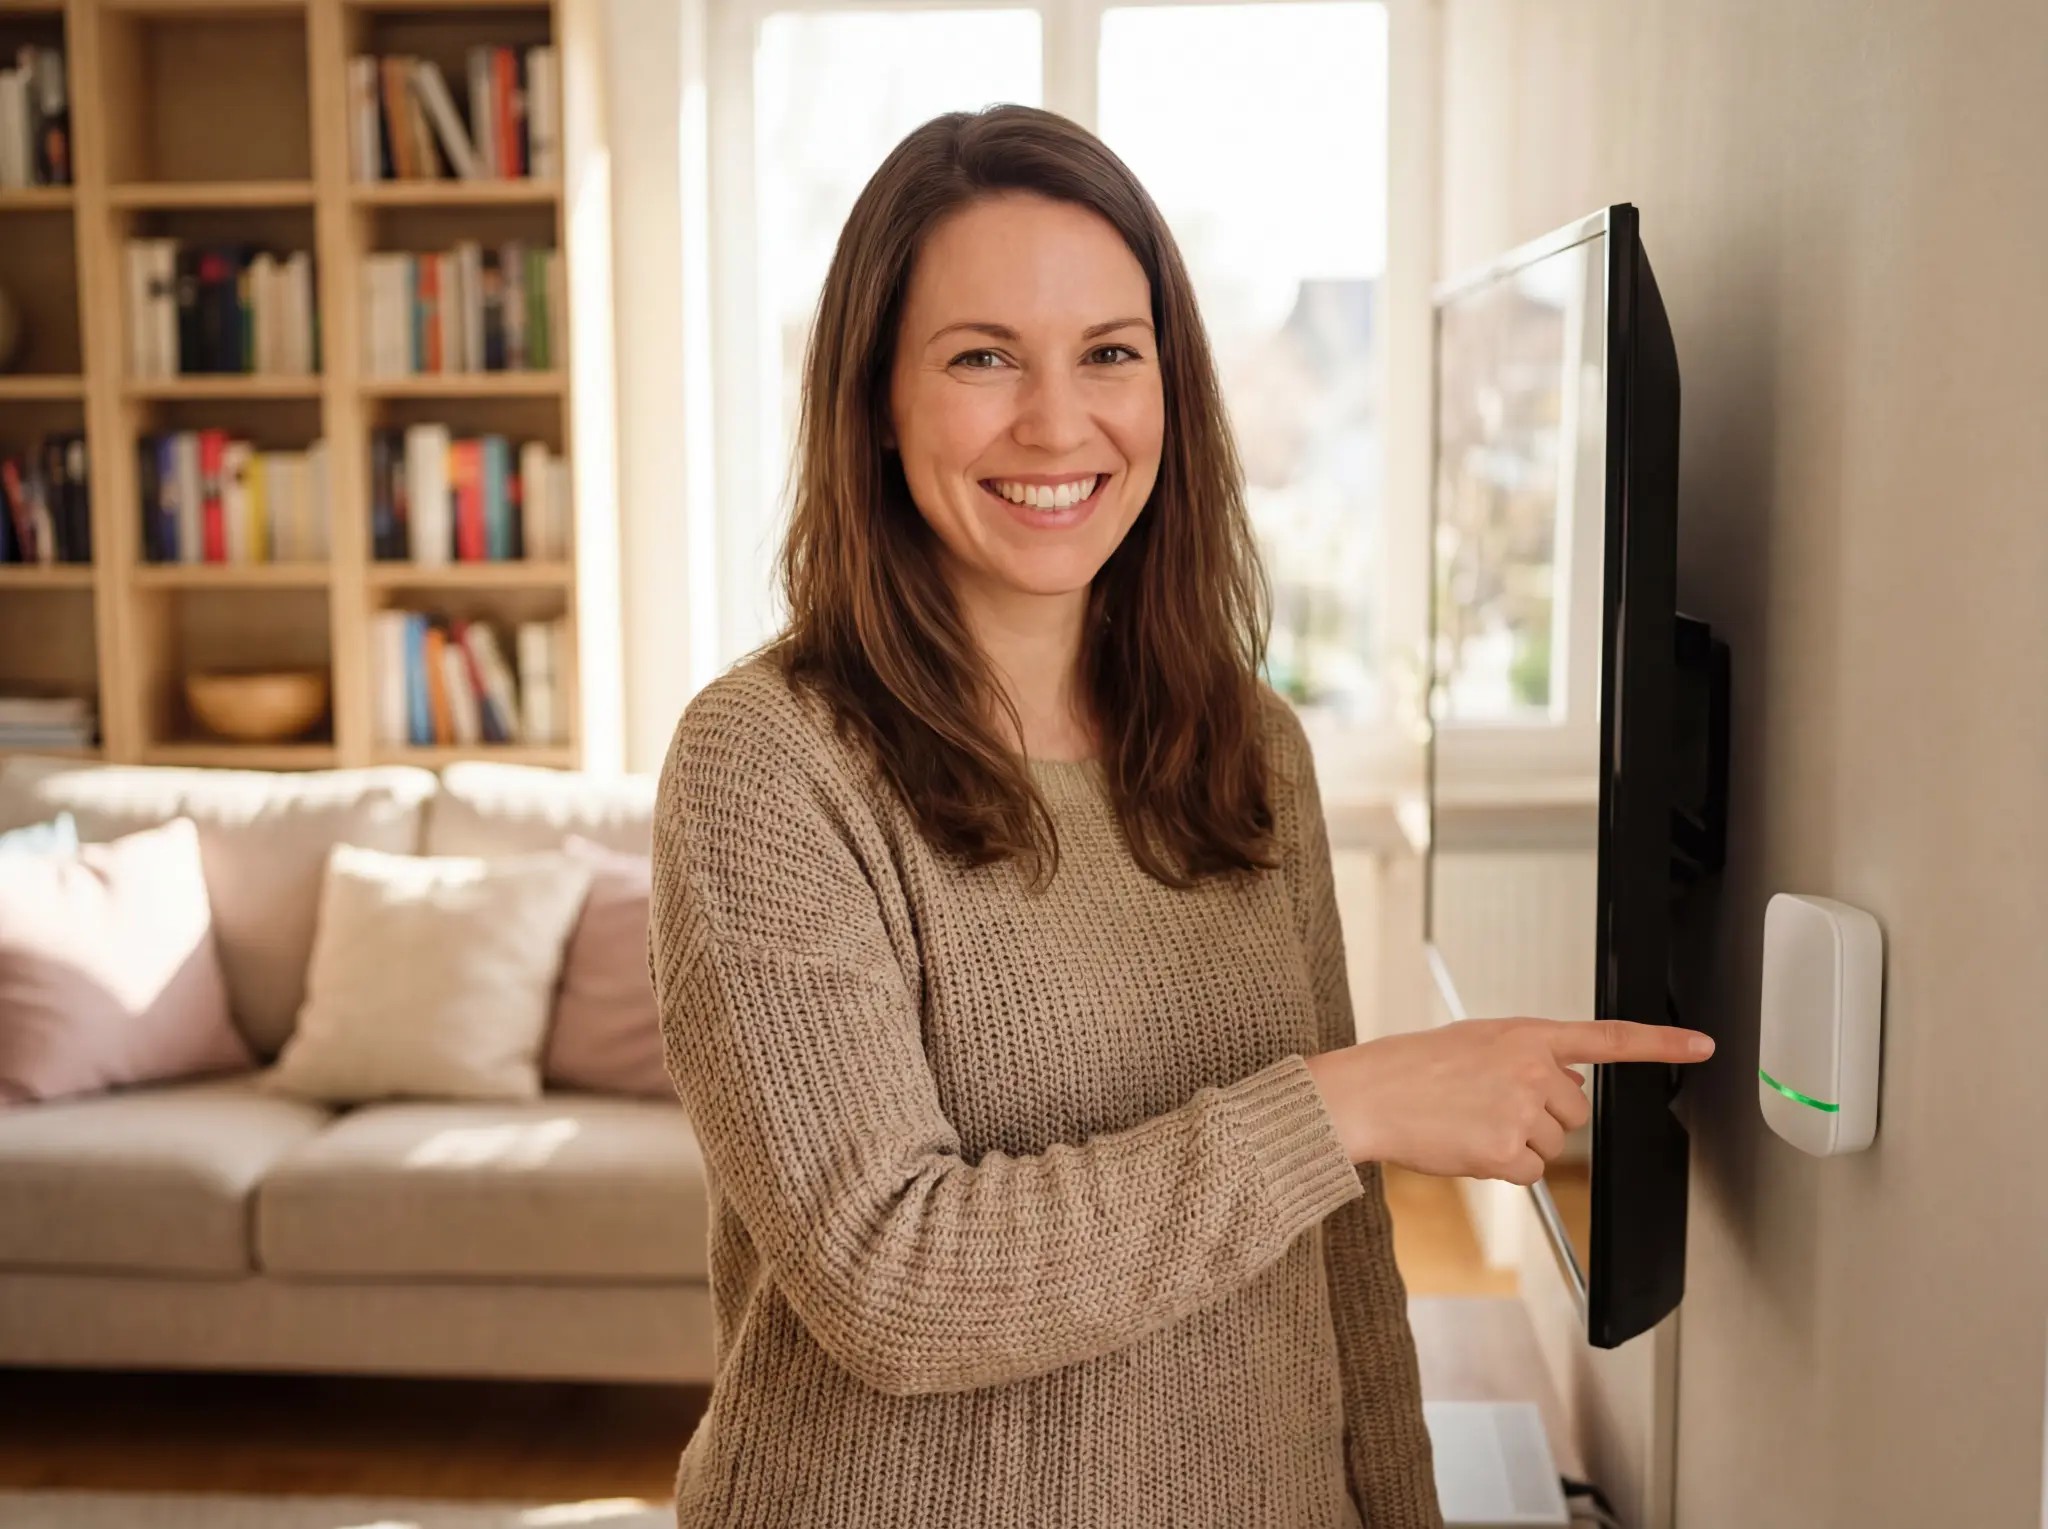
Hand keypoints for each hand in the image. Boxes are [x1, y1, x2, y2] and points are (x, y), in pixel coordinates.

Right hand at [1303, 1017, 1714, 1183]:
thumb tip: (1573, 1085)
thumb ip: (1530, 1058)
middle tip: (1491, 1107)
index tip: (1702, 1045)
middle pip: (1575, 1112)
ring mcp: (1520, 1110)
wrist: (1368, 1094)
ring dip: (1518, 1143)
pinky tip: (1468, 1145)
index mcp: (1525, 1034)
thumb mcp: (1477, 1043)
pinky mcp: (1505, 1150)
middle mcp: (1530, 1069)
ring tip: (1470, 1122)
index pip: (1607, 1038)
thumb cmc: (1413, 1069)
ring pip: (1551, 1145)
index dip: (1661, 1043)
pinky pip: (1528, 1173)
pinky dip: (1502, 1168)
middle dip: (1543, 1117)